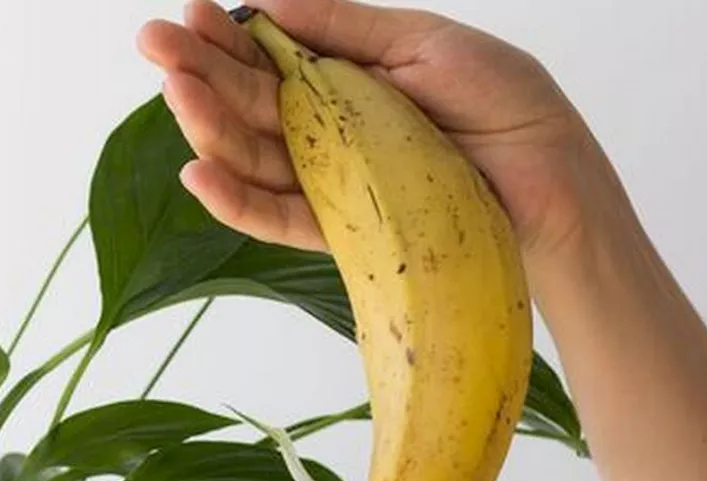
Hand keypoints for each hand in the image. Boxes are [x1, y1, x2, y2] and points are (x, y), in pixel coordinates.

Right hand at [137, 0, 613, 260]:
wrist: (554, 182)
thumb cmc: (504, 104)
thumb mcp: (424, 43)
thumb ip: (344, 27)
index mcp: (344, 80)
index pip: (269, 59)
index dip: (227, 36)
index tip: (189, 12)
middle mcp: (327, 132)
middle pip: (248, 105)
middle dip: (197, 72)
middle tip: (153, 41)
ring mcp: (330, 183)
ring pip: (253, 158)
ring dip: (207, 126)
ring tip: (173, 90)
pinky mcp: (341, 232)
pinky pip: (280, 219)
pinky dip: (237, 202)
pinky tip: (197, 173)